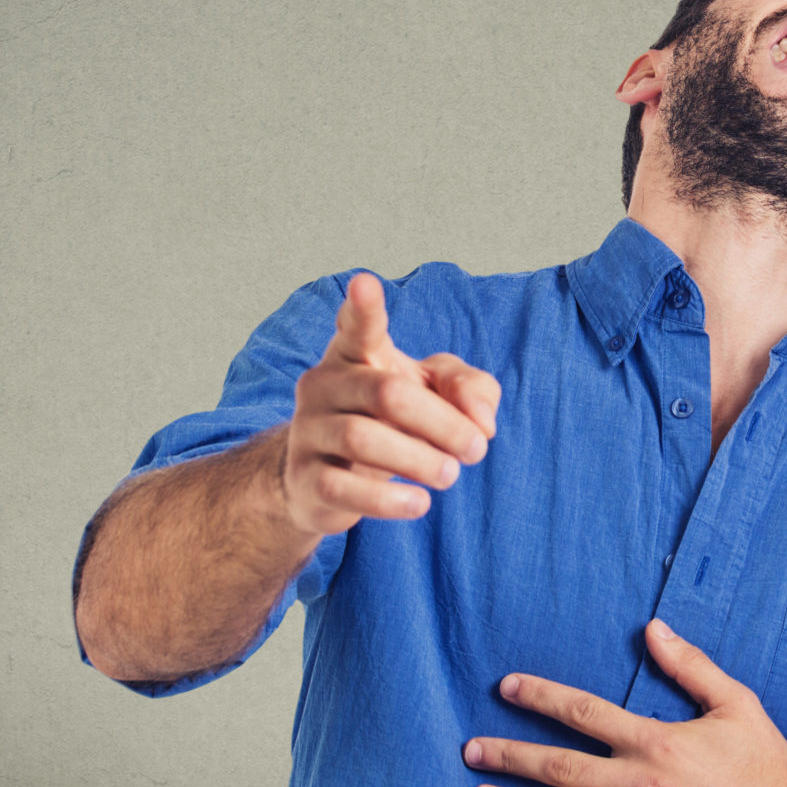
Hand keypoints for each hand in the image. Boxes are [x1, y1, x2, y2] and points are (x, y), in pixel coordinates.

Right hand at [281, 272, 500, 535]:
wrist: (326, 482)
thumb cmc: (390, 422)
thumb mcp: (436, 394)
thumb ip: (470, 390)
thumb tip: (481, 422)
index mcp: (354, 354)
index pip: (356, 326)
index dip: (362, 307)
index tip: (365, 283)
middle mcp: (324, 384)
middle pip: (386, 393)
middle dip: (441, 423)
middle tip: (475, 450)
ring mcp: (309, 431)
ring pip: (362, 438)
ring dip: (419, 460)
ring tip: (450, 476)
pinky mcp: (306, 479)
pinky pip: (345, 488)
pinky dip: (389, 499)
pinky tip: (419, 503)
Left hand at [464, 620, 786, 786]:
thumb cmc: (768, 768)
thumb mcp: (736, 704)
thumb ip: (690, 666)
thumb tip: (653, 628)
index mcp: (655, 740)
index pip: (583, 712)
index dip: (540, 698)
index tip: (505, 689)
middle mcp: (638, 783)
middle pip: (558, 766)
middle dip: (509, 755)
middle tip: (470, 750)